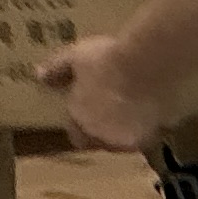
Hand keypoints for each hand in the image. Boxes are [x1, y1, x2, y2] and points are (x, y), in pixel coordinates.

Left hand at [37, 34, 168, 153]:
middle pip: (102, 141)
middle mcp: (104, 137)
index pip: (77, 134)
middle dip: (105, 128)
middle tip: (113, 107)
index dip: (81, 123)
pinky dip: (152, 126)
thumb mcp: (77, 57)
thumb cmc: (107, 60)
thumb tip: (40, 74)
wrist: (148, 66)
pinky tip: (157, 108)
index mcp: (81, 120)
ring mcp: (130, 139)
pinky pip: (151, 135)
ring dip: (128, 130)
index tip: (87, 109)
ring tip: (136, 108)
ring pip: (126, 141)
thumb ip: (58, 68)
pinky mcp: (155, 135)